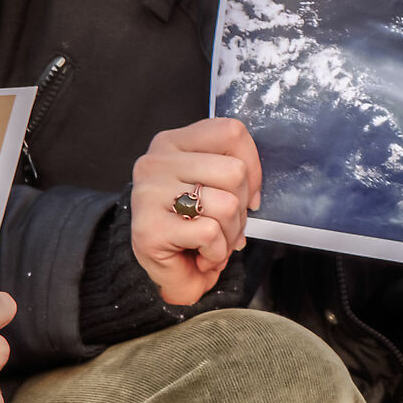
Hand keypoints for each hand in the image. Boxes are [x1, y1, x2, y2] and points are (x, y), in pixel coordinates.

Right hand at [130, 118, 262, 305]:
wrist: (161, 270)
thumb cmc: (188, 229)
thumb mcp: (209, 187)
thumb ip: (230, 172)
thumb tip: (253, 194)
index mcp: (172, 144)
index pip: (231, 133)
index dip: (252, 167)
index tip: (247, 195)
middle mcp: (156, 162)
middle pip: (235, 171)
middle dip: (241, 209)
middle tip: (225, 227)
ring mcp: (149, 193)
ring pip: (227, 204)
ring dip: (230, 235)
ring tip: (213, 243)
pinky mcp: (150, 227)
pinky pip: (210, 233)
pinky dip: (216, 253)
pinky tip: (200, 256)